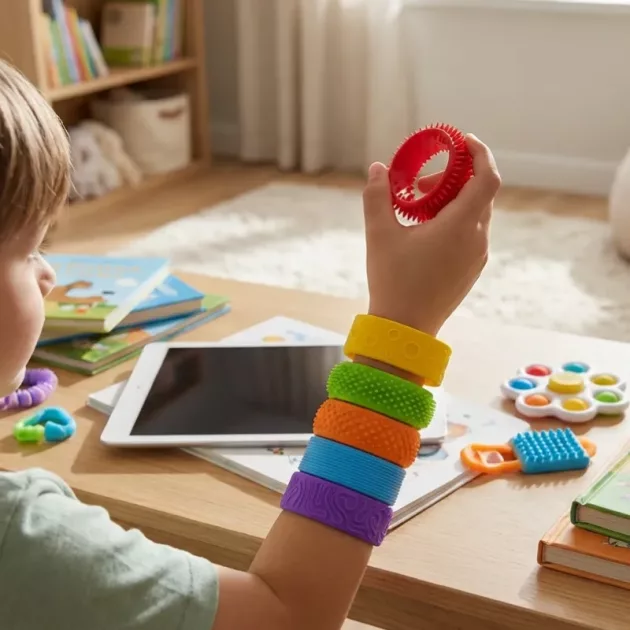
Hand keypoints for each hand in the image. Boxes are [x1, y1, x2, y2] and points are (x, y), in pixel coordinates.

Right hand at [362, 134, 499, 335]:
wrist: (404, 329)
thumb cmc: (392, 281)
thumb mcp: (379, 234)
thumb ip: (378, 196)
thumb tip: (377, 169)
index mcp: (460, 226)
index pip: (487, 177)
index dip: (480, 153)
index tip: (463, 142)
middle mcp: (477, 239)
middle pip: (478, 193)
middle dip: (452, 179)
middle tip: (419, 186)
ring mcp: (477, 256)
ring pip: (475, 214)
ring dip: (452, 201)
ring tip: (418, 211)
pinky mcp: (472, 269)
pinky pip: (472, 233)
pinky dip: (455, 221)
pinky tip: (427, 232)